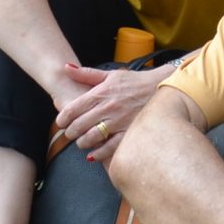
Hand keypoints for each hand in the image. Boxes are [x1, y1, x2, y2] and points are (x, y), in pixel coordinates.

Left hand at [51, 63, 169, 163]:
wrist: (162, 88)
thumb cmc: (135, 82)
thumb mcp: (111, 74)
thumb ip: (87, 74)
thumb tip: (66, 68)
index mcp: (101, 93)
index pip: (73, 109)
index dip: (63, 118)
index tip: (61, 122)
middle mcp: (108, 108)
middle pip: (79, 125)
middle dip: (70, 132)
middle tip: (70, 134)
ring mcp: (119, 121)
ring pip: (91, 138)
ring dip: (82, 143)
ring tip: (82, 142)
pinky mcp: (129, 133)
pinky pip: (109, 148)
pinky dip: (98, 154)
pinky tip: (93, 155)